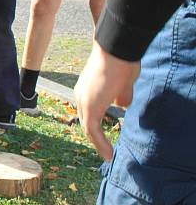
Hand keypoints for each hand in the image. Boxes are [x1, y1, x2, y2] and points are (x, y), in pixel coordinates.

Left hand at [74, 42, 139, 159]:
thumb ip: (121, 95)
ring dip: (98, 143)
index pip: (90, 110)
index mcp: (87, 88)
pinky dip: (100, 143)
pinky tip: (108, 154)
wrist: (117, 49)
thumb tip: (122, 106)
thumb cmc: (122, 60)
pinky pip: (92, 130)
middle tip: (105, 149)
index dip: (96, 123)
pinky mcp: (90, 107)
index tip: (104, 135)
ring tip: (107, 155)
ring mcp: (84, 101)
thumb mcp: (123, 82)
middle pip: (86, 120)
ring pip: (88, 127)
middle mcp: (81, 95)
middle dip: (95, 136)